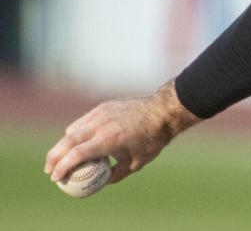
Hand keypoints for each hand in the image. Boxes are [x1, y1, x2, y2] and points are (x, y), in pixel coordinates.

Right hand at [44, 80, 201, 183]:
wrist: (162, 111)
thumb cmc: (152, 140)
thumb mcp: (136, 163)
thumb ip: (115, 174)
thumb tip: (100, 182)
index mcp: (109, 140)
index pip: (77, 155)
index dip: (63, 167)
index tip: (56, 178)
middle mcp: (101, 125)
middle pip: (67, 141)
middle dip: (54, 157)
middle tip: (49, 170)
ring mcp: (100, 113)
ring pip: (73, 129)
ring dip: (62, 144)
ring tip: (59, 157)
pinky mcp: (102, 107)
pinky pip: (82, 121)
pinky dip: (74, 132)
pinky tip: (74, 142)